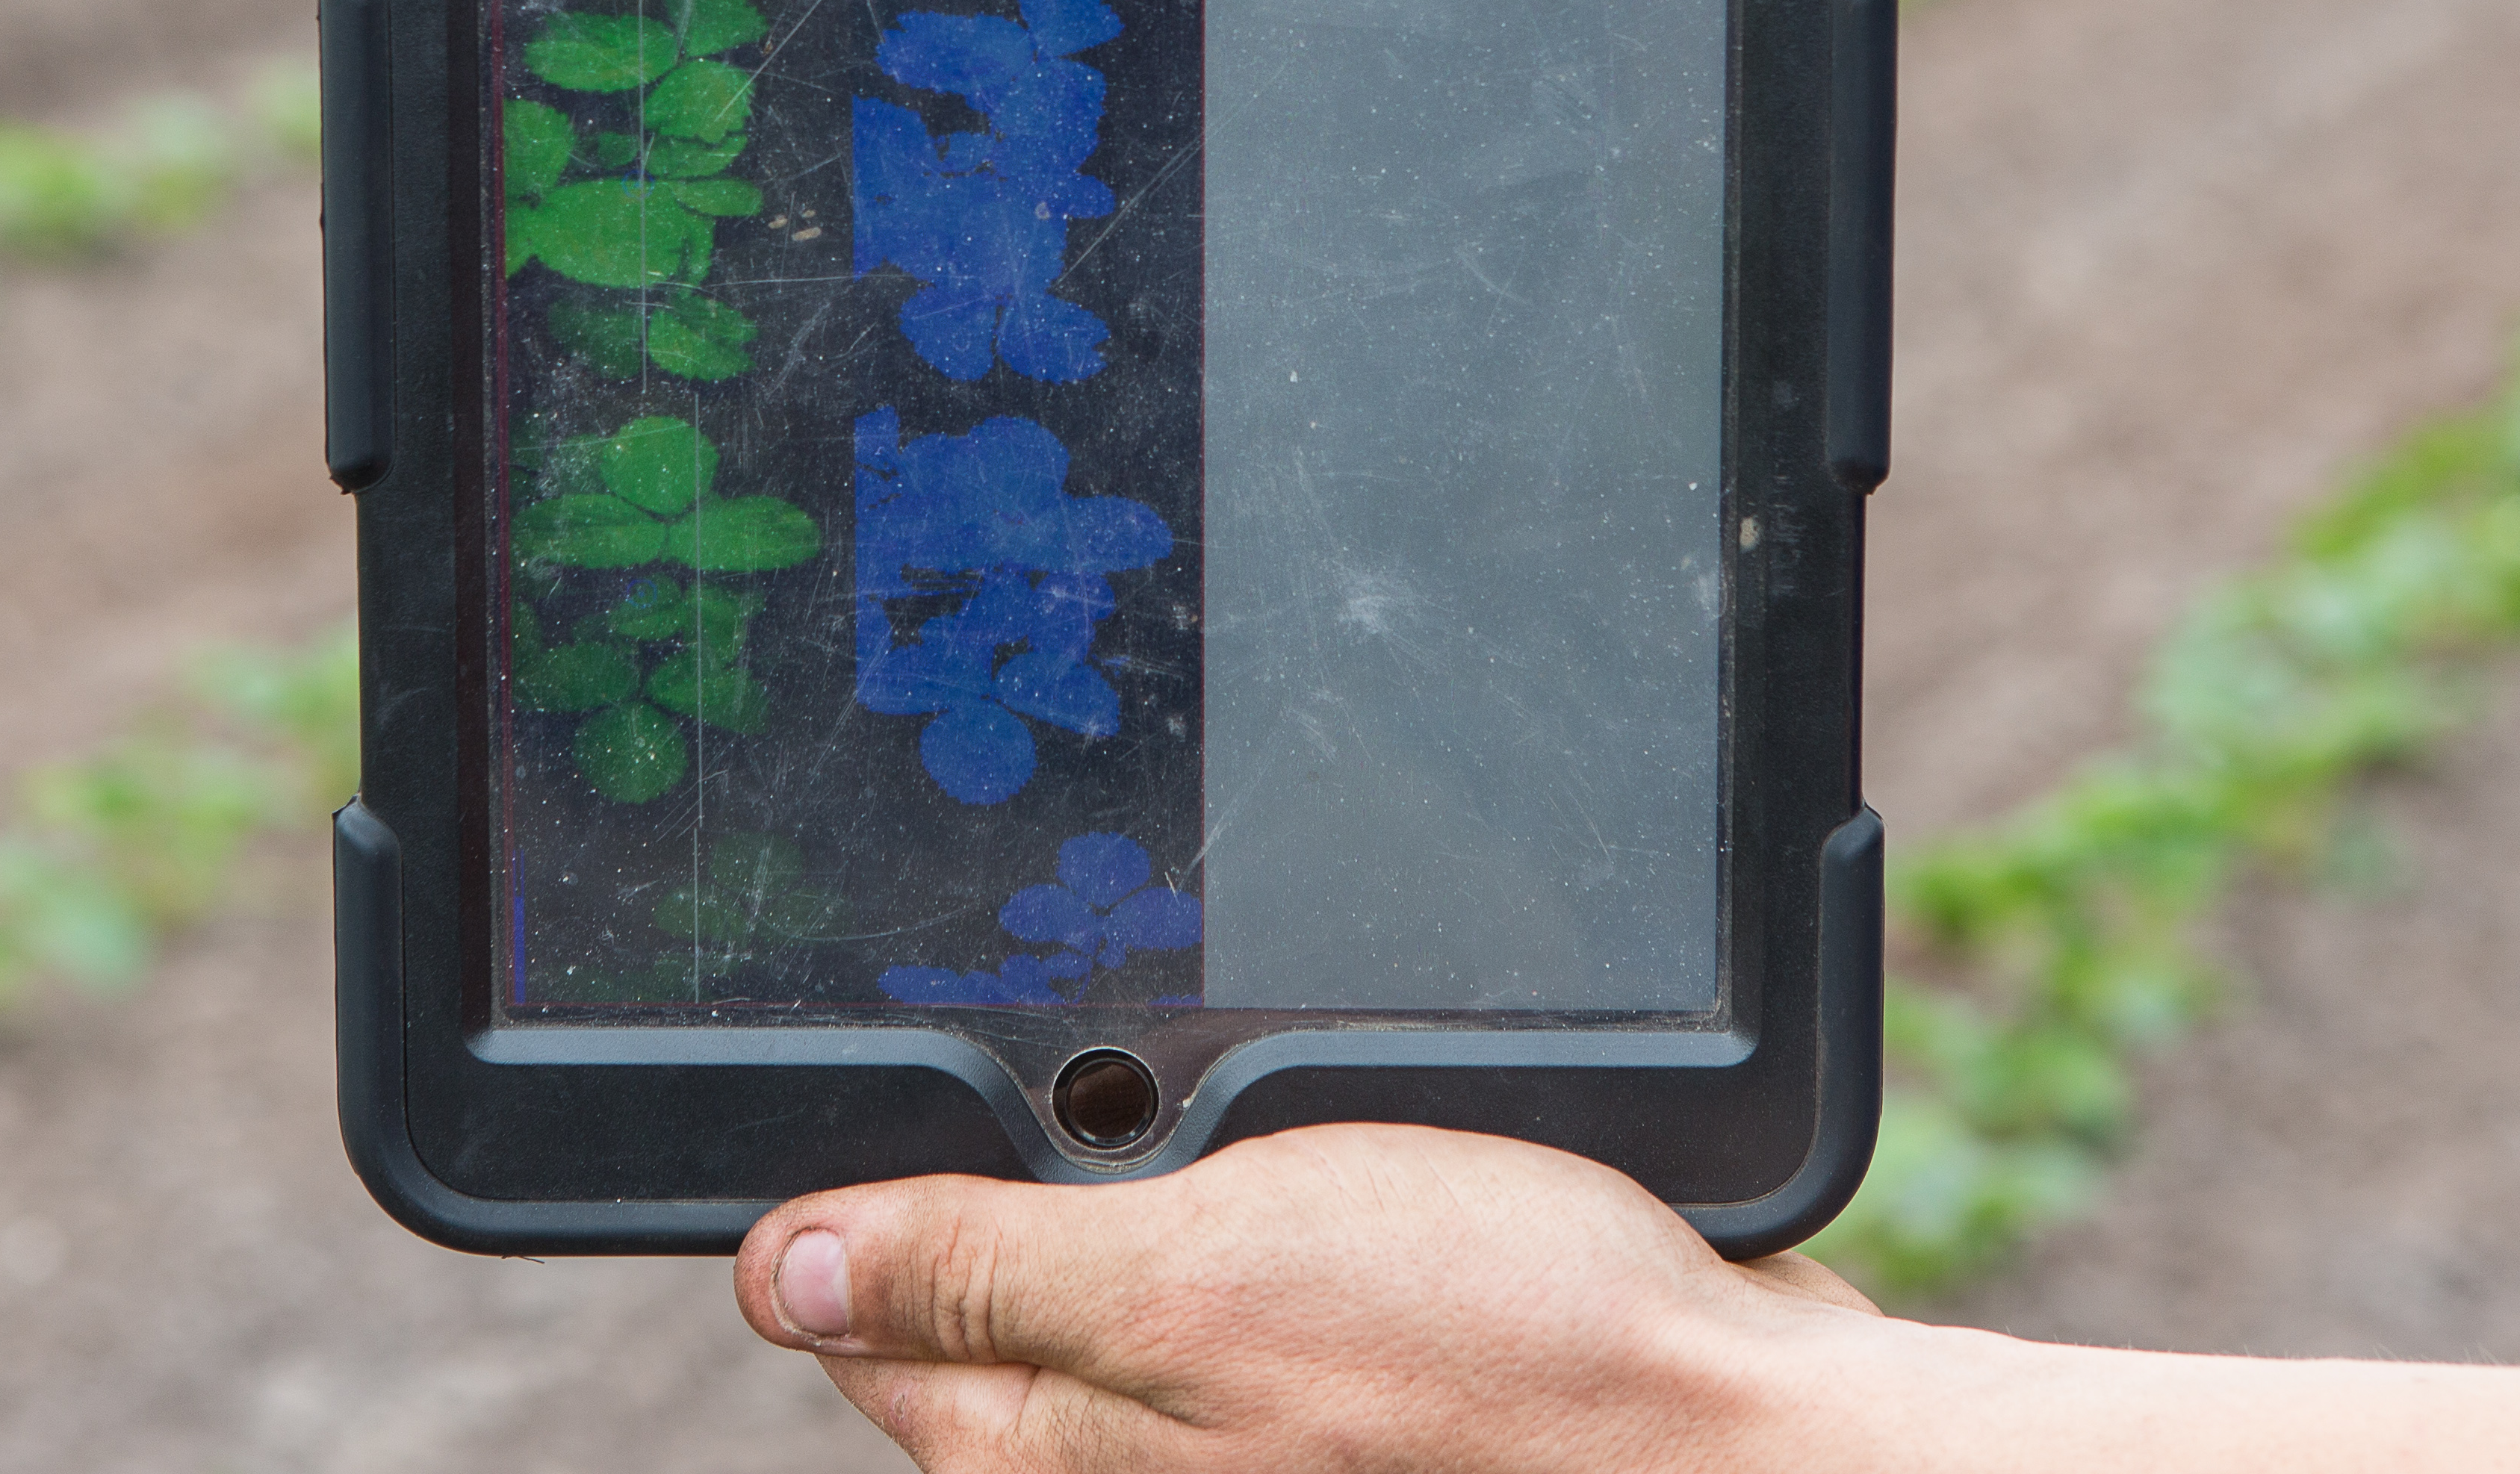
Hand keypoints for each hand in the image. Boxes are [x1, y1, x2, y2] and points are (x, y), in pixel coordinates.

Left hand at [731, 1122, 1889, 1473]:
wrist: (1740, 1428)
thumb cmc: (1501, 1366)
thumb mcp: (1201, 1282)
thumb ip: (985, 1274)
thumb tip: (780, 1275)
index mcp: (1067, 1454)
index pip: (875, 1323)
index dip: (881, 1189)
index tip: (939, 1082)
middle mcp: (1145, 1458)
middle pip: (1001, 1288)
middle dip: (1042, 1159)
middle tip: (1161, 1088)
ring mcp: (1251, 1425)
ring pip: (1136, 1262)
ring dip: (1175, 1160)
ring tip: (1289, 1125)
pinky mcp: (1349, 1379)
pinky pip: (1251, 1267)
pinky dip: (1278, 1185)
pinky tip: (1354, 1151)